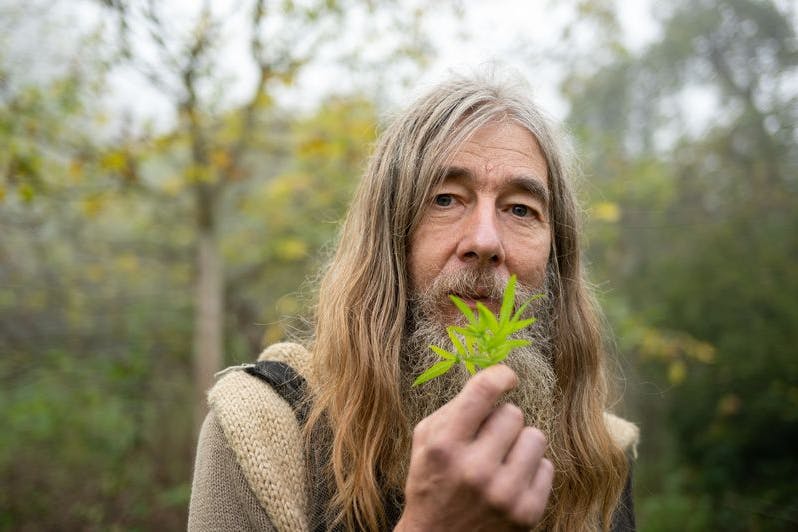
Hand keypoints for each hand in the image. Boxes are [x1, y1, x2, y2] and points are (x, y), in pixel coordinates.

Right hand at [396, 365, 552, 531]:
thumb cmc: (431, 484)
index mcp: (445, 447)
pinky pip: (547, 466)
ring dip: (520, 443)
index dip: (500, 375)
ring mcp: (504, 494)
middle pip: (513, 413)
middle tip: (489, 438)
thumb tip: (492, 379)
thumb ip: (454, 409)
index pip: (483, 391)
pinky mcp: (527, 513)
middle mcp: (475, 469)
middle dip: (502, 421)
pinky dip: (531, 470)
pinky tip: (512, 480)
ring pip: (535, 436)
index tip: (507, 377)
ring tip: (503, 458)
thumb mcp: (424, 442)